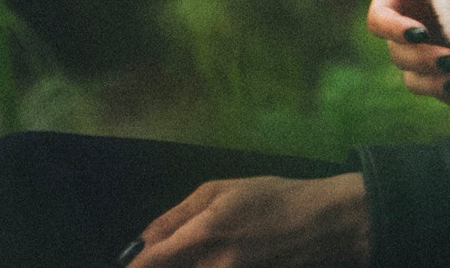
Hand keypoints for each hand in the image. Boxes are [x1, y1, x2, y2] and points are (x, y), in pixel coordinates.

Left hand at [125, 173, 368, 266]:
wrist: (322, 224)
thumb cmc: (271, 197)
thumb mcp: (222, 189)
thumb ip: (178, 214)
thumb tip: (144, 238)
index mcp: (206, 231)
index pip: (156, 260)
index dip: (136, 266)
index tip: (126, 266)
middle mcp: (215, 264)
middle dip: (159, 267)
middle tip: (153, 260)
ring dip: (182, 267)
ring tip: (181, 257)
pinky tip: (204, 261)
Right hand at [364, 0, 449, 108]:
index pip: (379, 20)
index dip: (395, 30)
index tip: (420, 33)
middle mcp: (404, 29)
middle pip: (398, 55)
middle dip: (424, 61)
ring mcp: (422, 52)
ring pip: (413, 80)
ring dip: (436, 84)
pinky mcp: (442, 70)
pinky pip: (439, 91)